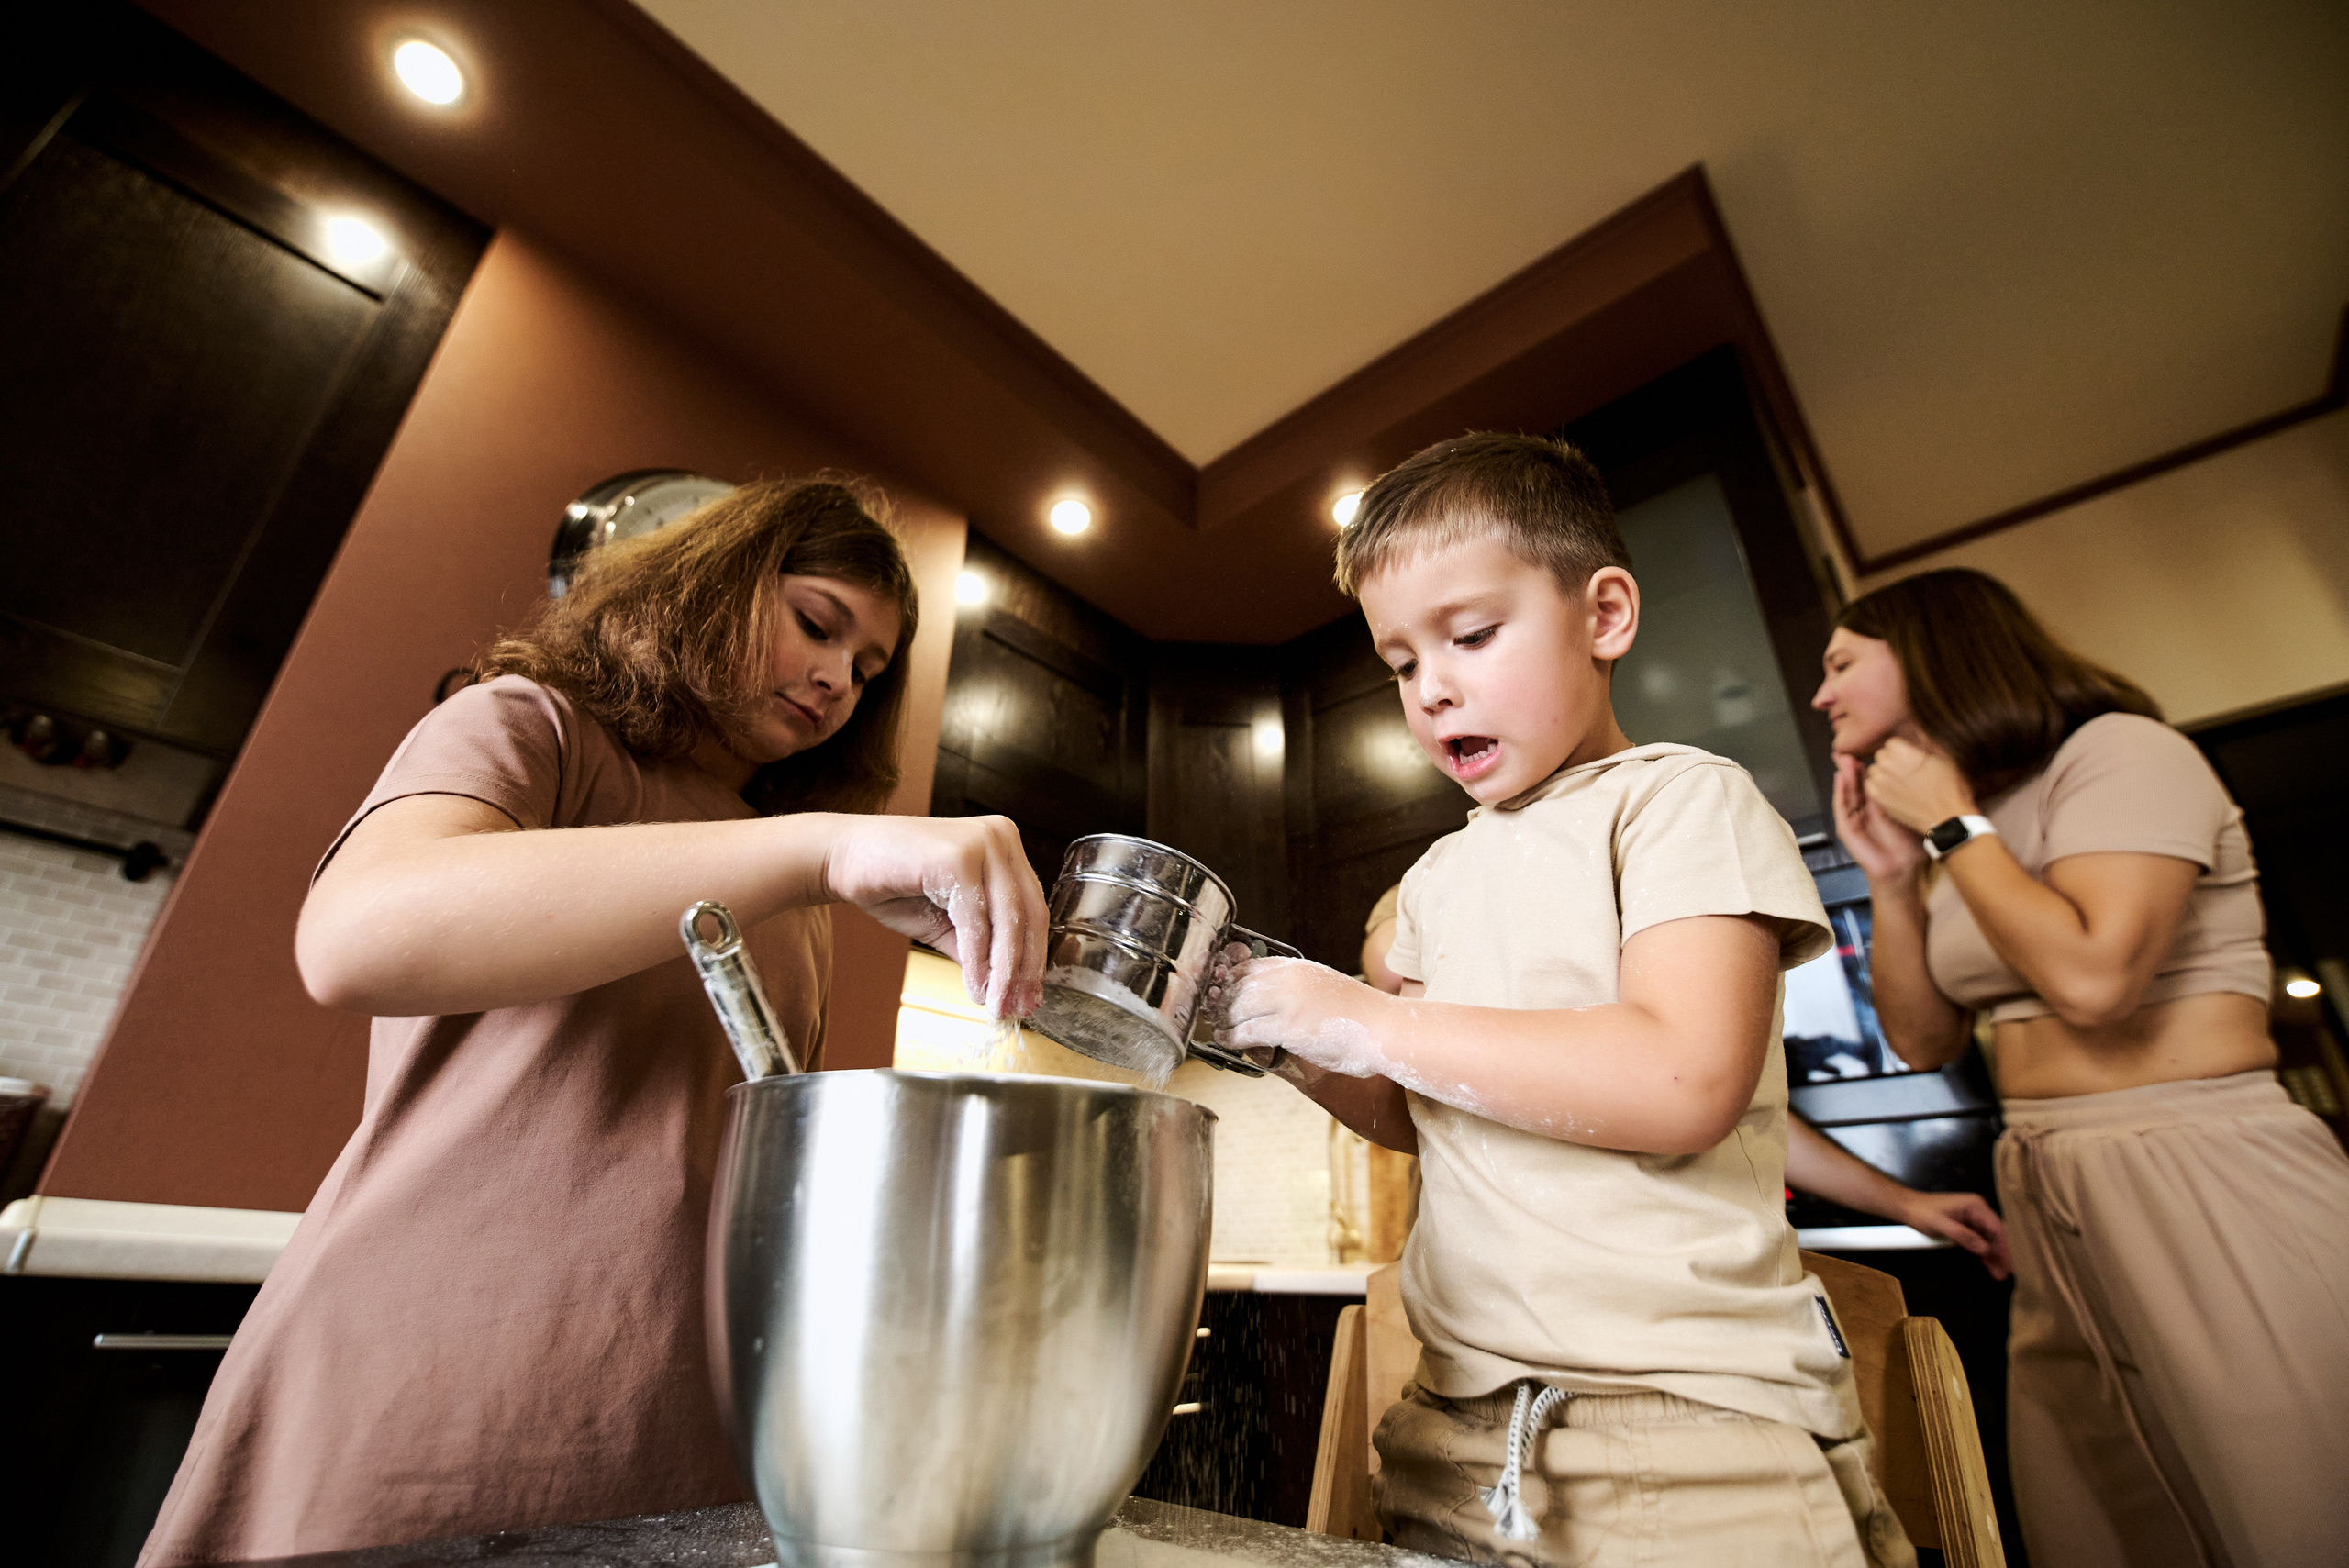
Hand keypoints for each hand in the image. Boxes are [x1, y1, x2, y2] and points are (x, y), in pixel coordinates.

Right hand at [821, 814, 1045, 1017]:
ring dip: (1003, 972)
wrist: (842, 860)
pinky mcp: (957, 856)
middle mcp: (1001, 836)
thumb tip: (1009, 988)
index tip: (1030, 997)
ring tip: (996, 1005)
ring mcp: (981, 842)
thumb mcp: (949, 922)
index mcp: (1005, 845)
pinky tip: (974, 987)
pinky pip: (975, 921)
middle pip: (1028, 914)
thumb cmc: (894, 884)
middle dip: (1024, 970)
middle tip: (1018, 1009)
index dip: (1035, 957)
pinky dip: (977, 960)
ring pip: (1006, 920)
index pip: (1033, 907)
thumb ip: (981, 946)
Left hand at [1208, 945, 1389, 1076]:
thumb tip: (1278, 1002)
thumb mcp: (1325, 988)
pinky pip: (1246, 1030)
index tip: (1221, 990)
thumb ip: (1300, 989)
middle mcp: (1289, 979)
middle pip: (1238, 984)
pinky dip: (1230, 1036)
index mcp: (1299, 967)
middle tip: (1213, 1011)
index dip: (1230, 978)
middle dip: (1221, 998)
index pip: (1251, 966)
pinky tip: (1225, 1040)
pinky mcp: (1287, 1027)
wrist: (1385, 1029)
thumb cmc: (1362, 1016)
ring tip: (1217, 1026)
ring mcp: (1287, 1001)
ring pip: (1237, 1005)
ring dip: (1222, 1018)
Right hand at [1831, 753, 1924, 881]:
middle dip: (1853, 765)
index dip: (1870, 764)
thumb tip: (1923, 772)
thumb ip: (1912, 797)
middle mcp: (1865, 809)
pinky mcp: (1847, 829)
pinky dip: (1839, 793)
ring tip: (1843, 758)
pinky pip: (1840, 808)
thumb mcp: (1913, 815)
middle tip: (1850, 747)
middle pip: (1856, 783)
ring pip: (1847, 792)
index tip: (1871, 748)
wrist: (1903, 870)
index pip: (1873, 781)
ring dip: (1844, 775)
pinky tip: (1839, 778)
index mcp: (1881, 805)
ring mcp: (1854, 818)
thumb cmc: (1911, 847)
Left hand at [1862, 738, 1977, 834]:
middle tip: (1907, 773)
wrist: (1946, 816)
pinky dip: (1879, 788)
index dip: (1902, 751)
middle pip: (1881, 756)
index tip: (1911, 760)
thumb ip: (1926, 740)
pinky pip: (1870, 786)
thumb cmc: (1950, 786)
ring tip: (1902, 784)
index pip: (1891, 743)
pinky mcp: (1877, 797)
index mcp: (1902, 750)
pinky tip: (1895, 793)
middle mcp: (1886, 764)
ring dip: (1884, 774)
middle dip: (1892, 761)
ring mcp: (1880, 781)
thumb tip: (1918, 728)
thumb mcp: (1944, 756)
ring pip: (1874, 770)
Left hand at [1896, 1189, 2011, 1279]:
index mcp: (1975, 1205)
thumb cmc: (1921, 1212)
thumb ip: (1963, 1236)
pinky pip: (1980, 1240)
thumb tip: (1984, 1249)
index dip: (2002, 1247)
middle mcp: (1977, 1210)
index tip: (2006, 1263)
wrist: (1906, 1207)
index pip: (1996, 1228)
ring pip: (1989, 1239)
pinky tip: (1988, 1264)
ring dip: (1994, 1256)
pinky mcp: (1967, 1225)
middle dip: (2001, 1254)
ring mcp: (1973, 1218)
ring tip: (1999, 1274)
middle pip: (1995, 1234)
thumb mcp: (1940, 1225)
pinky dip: (1984, 1252)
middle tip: (2005, 1273)